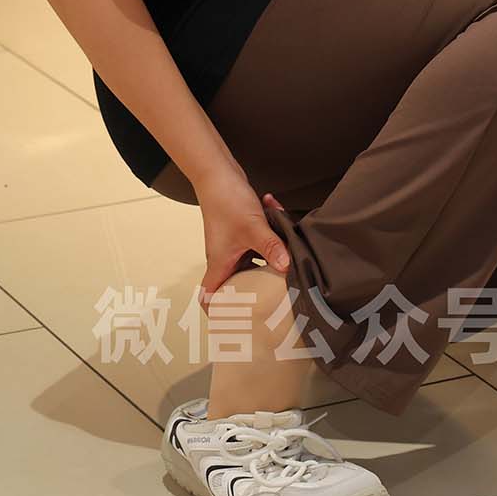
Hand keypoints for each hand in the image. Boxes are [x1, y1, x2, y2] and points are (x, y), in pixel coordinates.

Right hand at [196, 171, 291, 309]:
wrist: (218, 172)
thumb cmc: (226, 202)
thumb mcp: (252, 228)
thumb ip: (271, 247)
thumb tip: (287, 268)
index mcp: (220, 263)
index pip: (209, 296)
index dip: (217, 311)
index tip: (233, 323)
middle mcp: (224, 257)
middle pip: (236, 284)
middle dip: (253, 293)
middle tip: (274, 302)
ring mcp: (233, 243)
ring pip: (251, 263)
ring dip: (267, 263)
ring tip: (287, 271)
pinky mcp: (242, 230)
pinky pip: (258, 243)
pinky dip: (270, 239)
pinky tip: (284, 230)